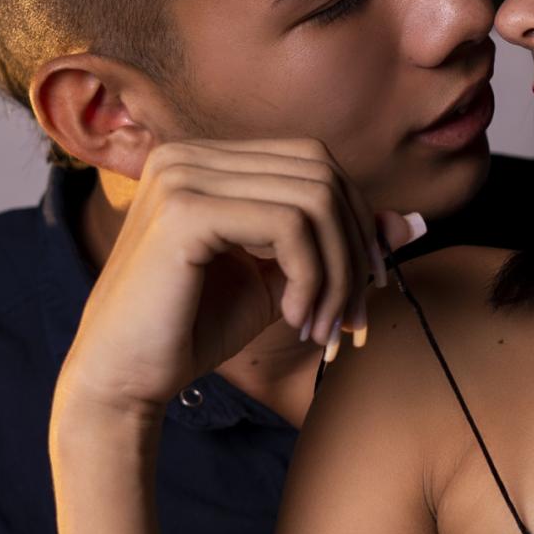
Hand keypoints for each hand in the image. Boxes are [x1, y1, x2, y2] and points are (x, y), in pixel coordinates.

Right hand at [53, 137, 422, 419]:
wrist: (123, 379)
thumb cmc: (193, 328)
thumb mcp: (279, 281)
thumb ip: (332, 245)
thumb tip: (410, 223)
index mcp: (207, 160)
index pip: (316, 164)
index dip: (355, 223)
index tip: (364, 292)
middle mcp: (189, 154)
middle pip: (323, 174)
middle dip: (354, 249)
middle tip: (349, 318)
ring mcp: (182, 174)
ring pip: (314, 198)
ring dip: (336, 272)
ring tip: (321, 327)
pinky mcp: (183, 209)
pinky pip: (289, 225)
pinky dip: (311, 276)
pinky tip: (294, 320)